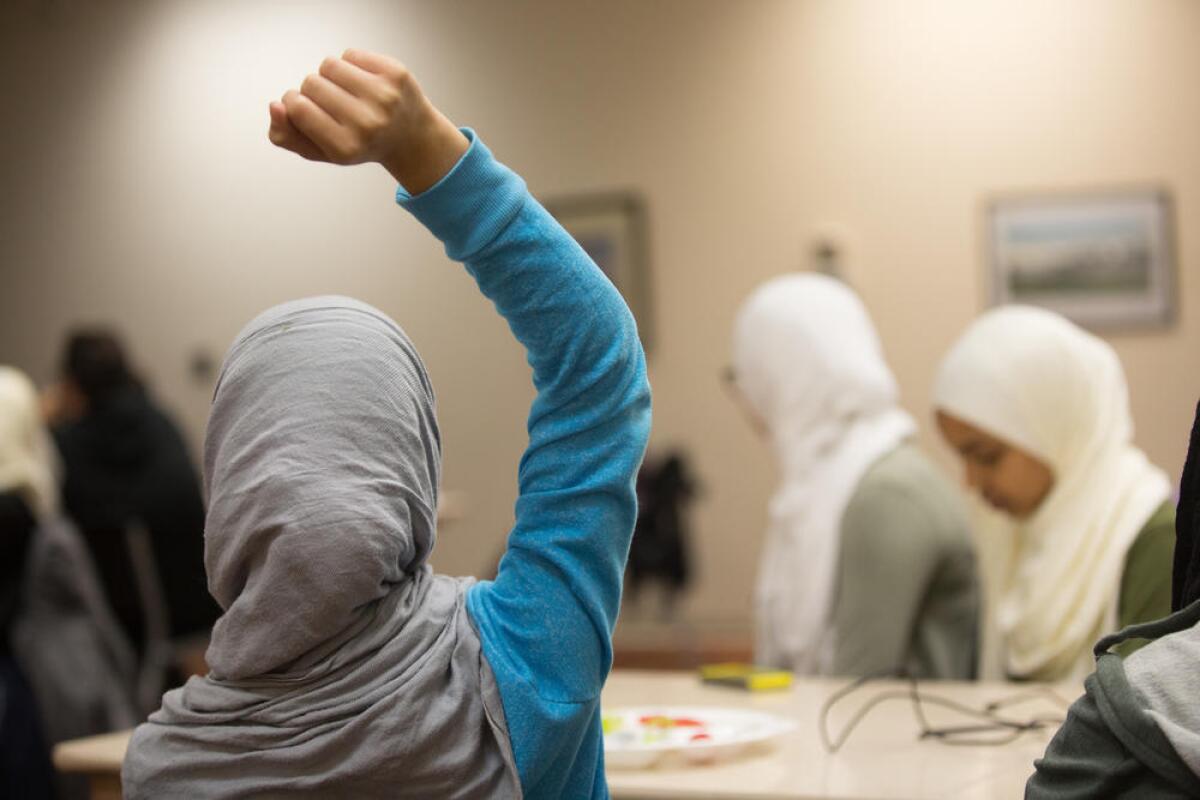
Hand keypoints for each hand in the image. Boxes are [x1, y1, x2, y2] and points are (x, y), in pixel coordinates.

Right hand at [268, 49, 469, 193]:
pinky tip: (364, 83)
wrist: (412, 139)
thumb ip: (288, 136)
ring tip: (347, 92)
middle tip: (335, 106)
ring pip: (329, 65)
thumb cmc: (362, 144)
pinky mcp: (394, 74)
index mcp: (346, 146)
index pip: (297, 107)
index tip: (307, 111)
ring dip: (331, 75)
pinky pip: (350, 54)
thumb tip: (274, 106)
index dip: (295, 104)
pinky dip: (351, 65)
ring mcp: (384, 96)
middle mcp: (367, 122)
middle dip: (315, 91)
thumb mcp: (323, 151)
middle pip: (311, 83)